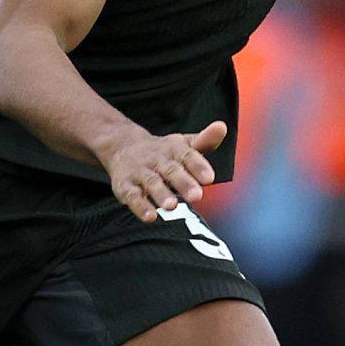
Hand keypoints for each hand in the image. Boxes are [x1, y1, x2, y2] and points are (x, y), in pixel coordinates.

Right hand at [103, 120, 226, 221]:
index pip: (187, 155)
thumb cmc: (162, 152)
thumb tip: (222, 127)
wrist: (122, 147)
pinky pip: (132, 196)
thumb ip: (204, 141)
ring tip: (172, 206)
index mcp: (173, 149)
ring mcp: (139, 172)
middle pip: (170, 170)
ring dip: (161, 194)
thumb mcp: (182, 144)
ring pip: (151, 182)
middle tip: (197, 196)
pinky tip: (150, 218)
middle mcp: (156, 159)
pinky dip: (140, 207)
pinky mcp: (124, 186)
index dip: (198, 166)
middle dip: (183, 183)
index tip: (210, 178)